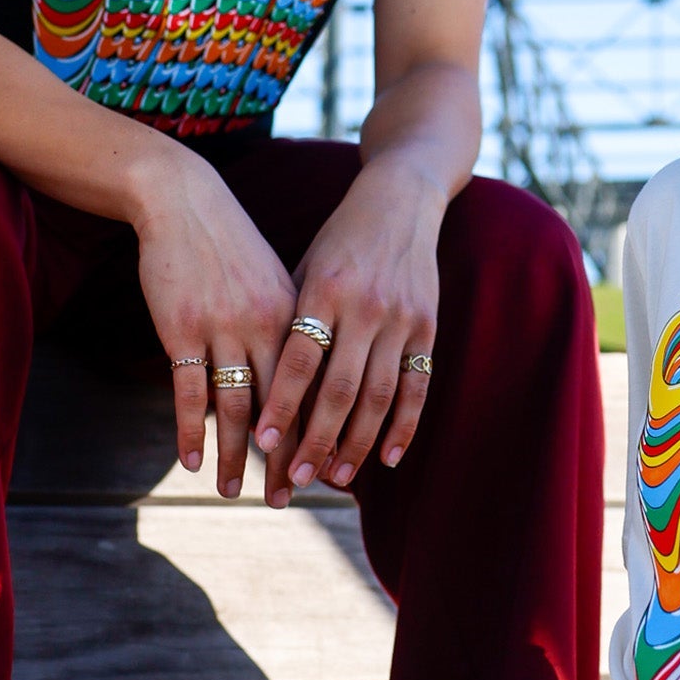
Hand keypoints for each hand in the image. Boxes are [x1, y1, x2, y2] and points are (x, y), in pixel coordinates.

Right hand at [133, 149, 297, 497]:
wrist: (184, 200)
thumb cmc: (231, 246)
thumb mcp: (274, 283)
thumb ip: (291, 328)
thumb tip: (308, 377)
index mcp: (298, 316)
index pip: (317, 388)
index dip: (319, 434)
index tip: (324, 472)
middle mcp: (267, 326)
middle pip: (283, 406)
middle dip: (285, 458)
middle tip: (286, 499)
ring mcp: (223, 329)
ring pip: (237, 407)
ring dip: (237, 456)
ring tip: (236, 492)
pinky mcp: (182, 330)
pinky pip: (189, 391)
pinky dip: (191, 431)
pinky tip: (193, 462)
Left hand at [254, 157, 442, 506]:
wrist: (400, 200)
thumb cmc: (339, 240)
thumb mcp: (304, 268)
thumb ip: (287, 320)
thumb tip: (252, 382)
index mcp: (324, 289)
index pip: (299, 358)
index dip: (281, 402)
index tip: (260, 442)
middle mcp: (365, 306)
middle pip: (339, 387)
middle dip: (315, 438)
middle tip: (294, 479)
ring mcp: (401, 317)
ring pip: (379, 394)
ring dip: (357, 442)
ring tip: (335, 477)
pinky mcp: (428, 325)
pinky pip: (418, 385)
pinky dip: (405, 425)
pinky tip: (389, 458)